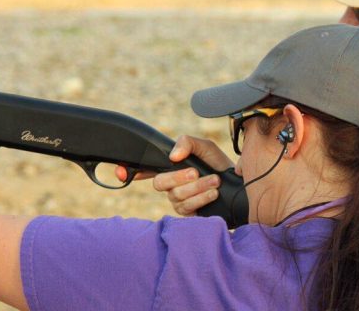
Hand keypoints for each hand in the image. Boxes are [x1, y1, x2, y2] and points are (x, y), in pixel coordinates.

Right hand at [117, 135, 232, 215]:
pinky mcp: (188, 216)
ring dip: (198, 186)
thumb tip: (173, 156)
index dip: (128, 171)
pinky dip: (201, 198)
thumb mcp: (205, 147)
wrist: (239, 187)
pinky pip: (186, 209)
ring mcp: (178, 202)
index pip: (144, 169)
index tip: (120, 171)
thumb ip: (187, 143)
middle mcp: (171, 186)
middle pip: (159, 184)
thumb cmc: (219, 165)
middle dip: (179, 177)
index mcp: (170, 168)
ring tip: (215, 181)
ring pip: (176, 196)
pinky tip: (213, 194)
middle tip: (196, 172)